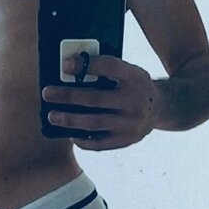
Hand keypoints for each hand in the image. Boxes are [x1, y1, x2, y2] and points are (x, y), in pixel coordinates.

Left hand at [42, 54, 160, 149]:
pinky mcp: (126, 140)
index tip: (64, 65)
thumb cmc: (135, 86)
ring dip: (70, 120)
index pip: (110, 67)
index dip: (86, 66)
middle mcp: (135, 101)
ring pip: (95, 123)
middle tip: (47, 93)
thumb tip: (70, 70)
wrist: (161, 108)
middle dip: (68, 96)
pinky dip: (83, 140)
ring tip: (52, 116)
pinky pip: (100, 143)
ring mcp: (131, 124)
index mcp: (135, 78)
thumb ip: (106, 70)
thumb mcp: (129, 71)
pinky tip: (69, 134)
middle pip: (96, 99)